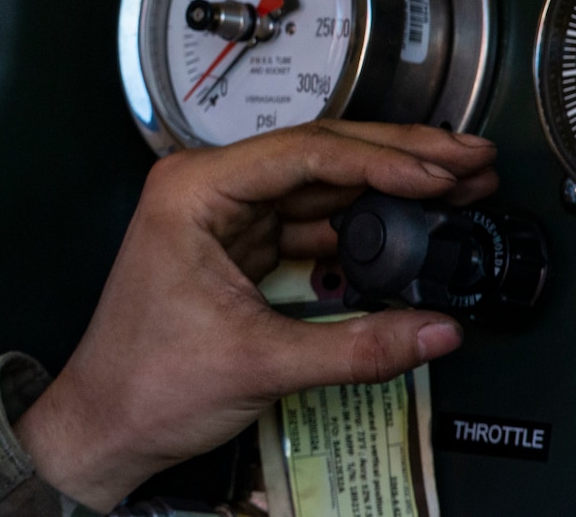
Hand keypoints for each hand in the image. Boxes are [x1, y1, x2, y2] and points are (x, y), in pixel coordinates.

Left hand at [12, 121, 497, 510]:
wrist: (107, 422)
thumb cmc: (144, 381)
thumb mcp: (260, 362)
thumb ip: (357, 346)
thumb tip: (434, 329)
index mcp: (193, 191)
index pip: (304, 151)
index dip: (382, 157)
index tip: (439, 169)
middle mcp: (207, 191)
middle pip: (320, 157)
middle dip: (400, 156)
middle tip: (468, 158)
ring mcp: (226, 219)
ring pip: (322, 187)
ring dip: (389, 187)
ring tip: (456, 186)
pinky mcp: (241, 249)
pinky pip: (313, 225)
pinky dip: (363, 226)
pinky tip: (408, 227)